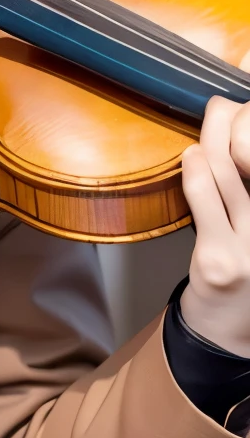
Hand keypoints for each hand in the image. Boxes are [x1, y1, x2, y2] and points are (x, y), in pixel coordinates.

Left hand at [181, 96, 249, 356]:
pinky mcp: (220, 258)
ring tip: (210, 119)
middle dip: (236, 120)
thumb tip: (238, 127)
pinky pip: (204, 197)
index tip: (246, 110)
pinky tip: (193, 155)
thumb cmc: (249, 267)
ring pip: (228, 170)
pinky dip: (195, 170)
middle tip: (222, 106)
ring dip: (213, 137)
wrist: (231, 331)